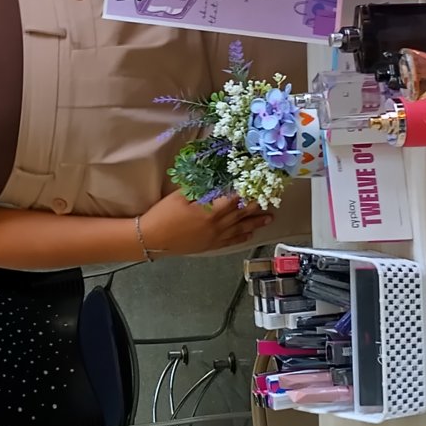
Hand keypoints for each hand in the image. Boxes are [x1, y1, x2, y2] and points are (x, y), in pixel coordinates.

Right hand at [139, 187, 275, 257]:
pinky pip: (231, 241)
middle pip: (242, 214)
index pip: (235, 199)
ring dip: (256, 222)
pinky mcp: (210, 245)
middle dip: (258, 206)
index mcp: (210, 211)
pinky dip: (242, 237)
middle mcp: (217, 225)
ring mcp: (215, 237)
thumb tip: (218, 180)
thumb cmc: (164, 214)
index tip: (261, 184)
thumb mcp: (181, 196)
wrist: (152, 239)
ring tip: (270, 218)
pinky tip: (250, 234)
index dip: (249, 192)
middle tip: (273, 199)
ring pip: (241, 228)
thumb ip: (201, 188)